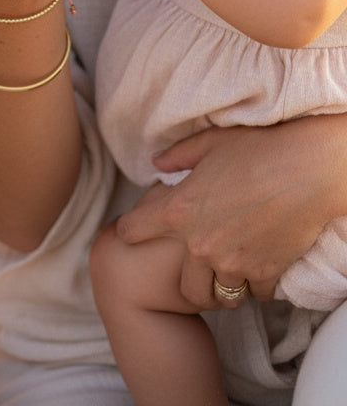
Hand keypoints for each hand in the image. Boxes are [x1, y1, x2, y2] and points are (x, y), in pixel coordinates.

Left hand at [116, 120, 341, 306]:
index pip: (133, 230)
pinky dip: (257, 283)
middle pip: (183, 287)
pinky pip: (256, 293)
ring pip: (219, 296)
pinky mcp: (265, 273)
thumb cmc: (258, 148)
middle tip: (198, 262)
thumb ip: (178, 155)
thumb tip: (157, 163)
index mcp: (180, 210)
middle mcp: (201, 244)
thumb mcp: (211, 143)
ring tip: (230, 269)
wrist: (308, 169)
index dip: (132, 229)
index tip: (138, 229)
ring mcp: (233, 264)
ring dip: (223, 286)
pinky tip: (260, 263)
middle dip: (187, 277)